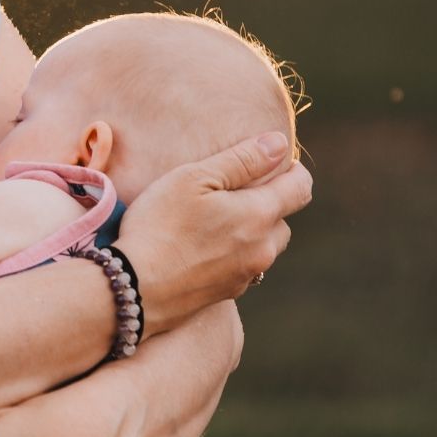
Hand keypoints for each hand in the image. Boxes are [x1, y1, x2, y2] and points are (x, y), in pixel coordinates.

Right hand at [116, 132, 312, 333]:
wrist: (136, 289)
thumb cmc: (161, 226)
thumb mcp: (195, 178)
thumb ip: (242, 160)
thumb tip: (280, 143)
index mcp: (260, 215)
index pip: (300, 188)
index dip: (291, 170)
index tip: (268, 162)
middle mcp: (263, 248)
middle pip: (283, 219)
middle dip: (266, 203)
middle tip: (229, 192)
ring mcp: (246, 275)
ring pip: (264, 246)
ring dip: (251, 231)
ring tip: (213, 222)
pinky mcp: (227, 293)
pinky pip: (243, 267)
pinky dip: (232, 254)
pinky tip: (200, 248)